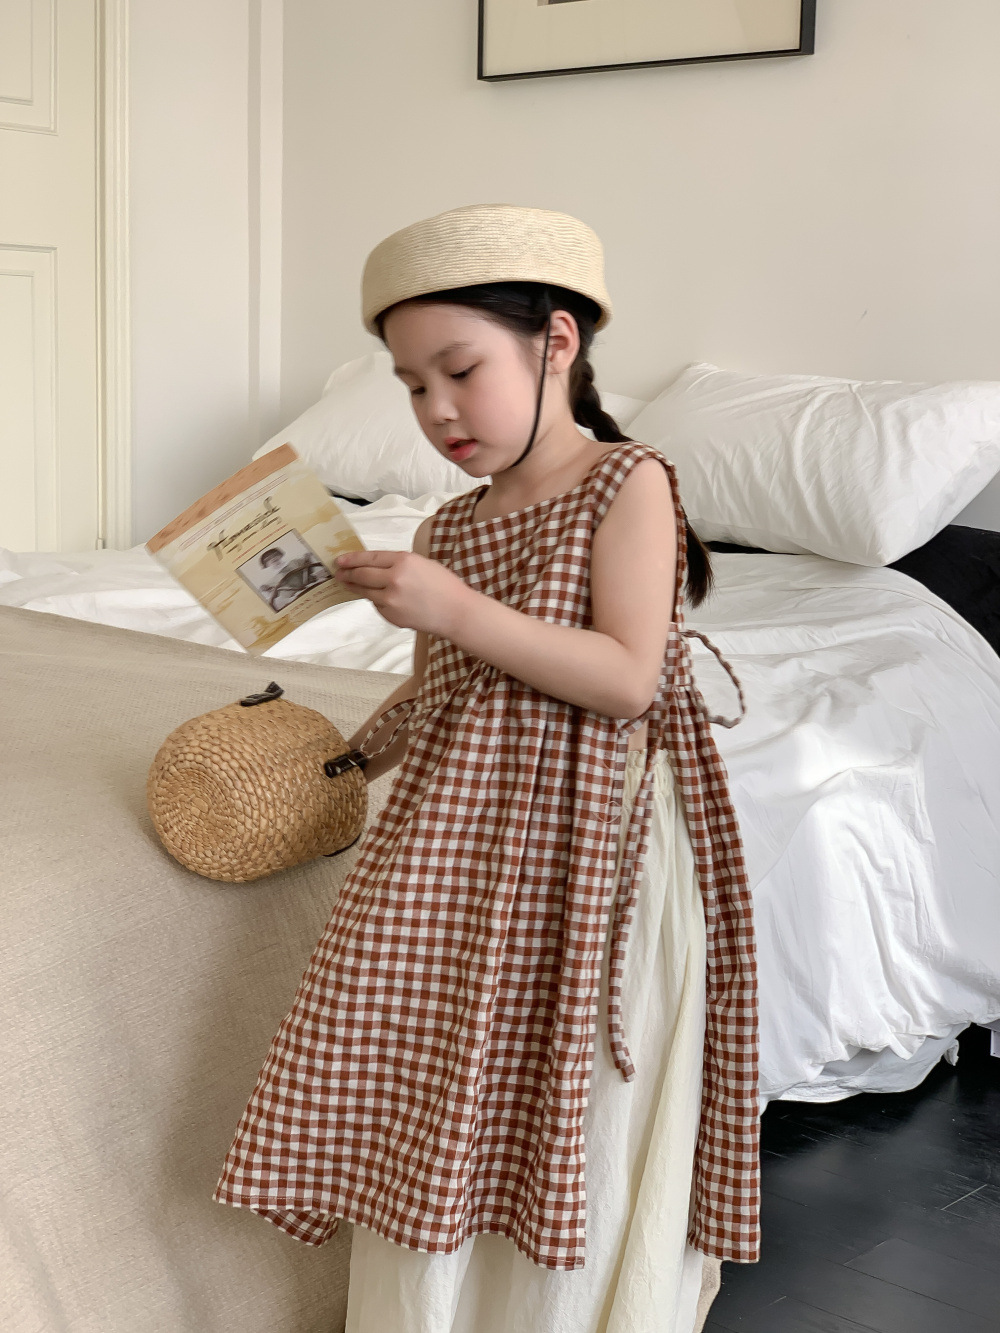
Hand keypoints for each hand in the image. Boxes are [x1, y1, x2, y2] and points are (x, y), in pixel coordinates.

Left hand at [333, 550, 469, 634]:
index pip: (369, 558)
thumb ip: (398, 563)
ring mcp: (391, 600)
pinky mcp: (391, 616)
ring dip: (355, 588)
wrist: (456, 611)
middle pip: (362, 575)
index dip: (352, 559)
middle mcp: (394, 579)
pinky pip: (378, 605)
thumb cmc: (444, 586)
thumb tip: (373, 566)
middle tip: (338, 573)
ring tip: (348, 584)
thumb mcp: (422, 563)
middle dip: (347, 574)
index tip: (340, 560)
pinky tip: (382, 599)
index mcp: (404, 561)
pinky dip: (377, 601)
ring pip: (365, 592)